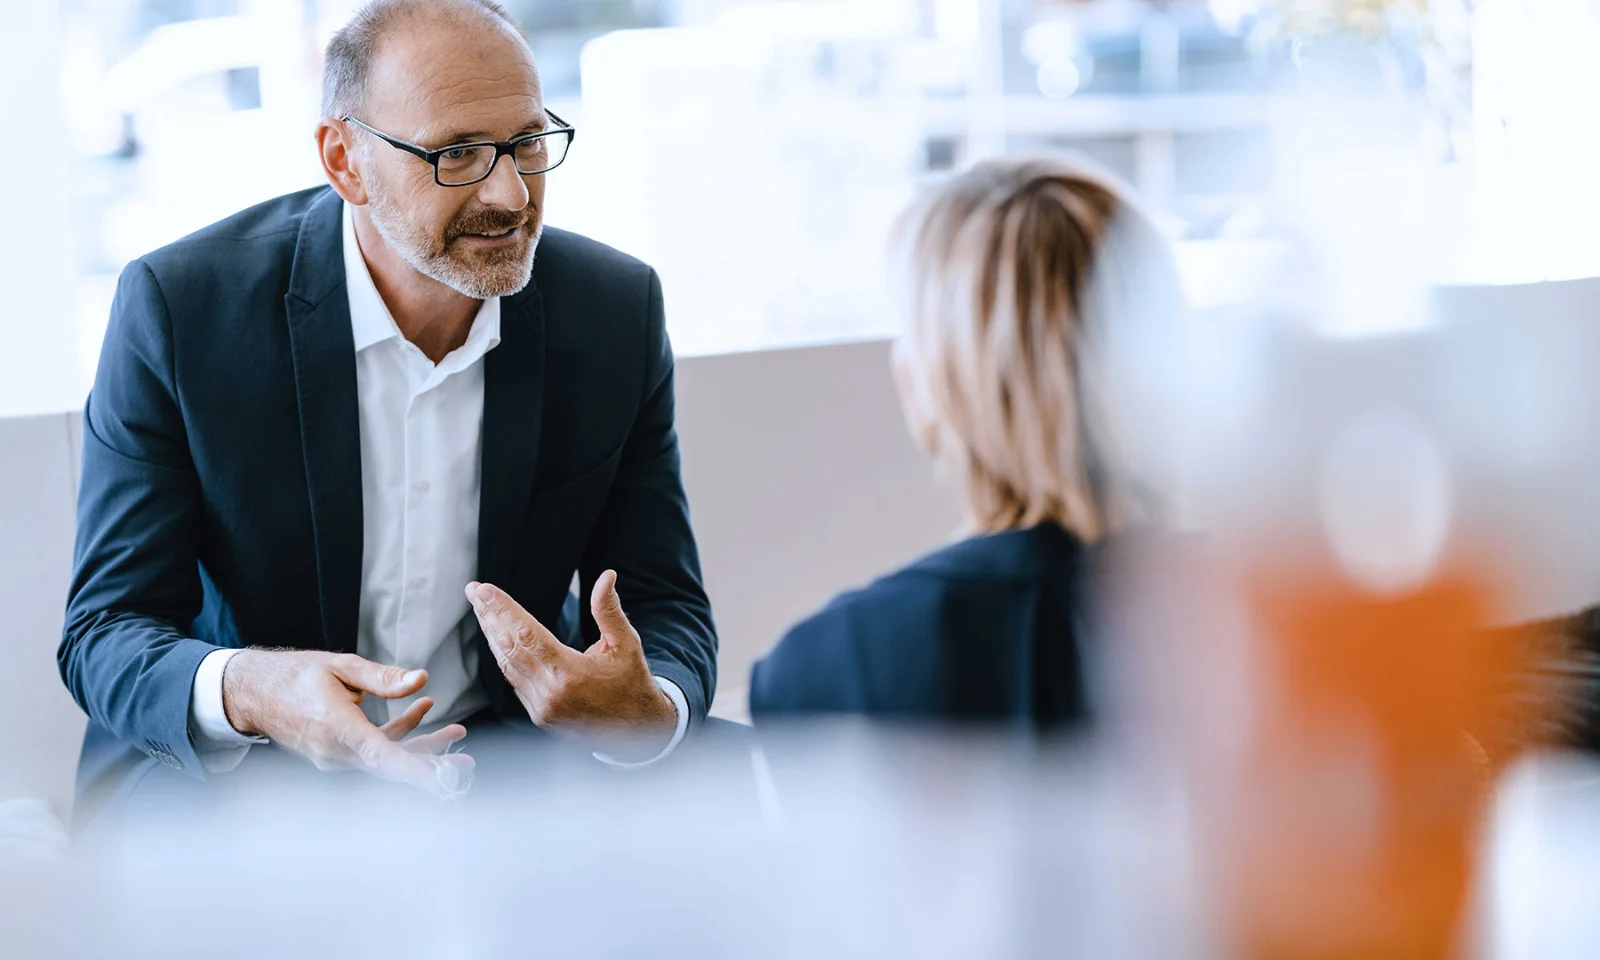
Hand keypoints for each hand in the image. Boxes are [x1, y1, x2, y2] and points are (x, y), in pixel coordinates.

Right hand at [222, 649, 473, 794]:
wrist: (254, 694)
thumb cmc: (295, 675)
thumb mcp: (340, 667)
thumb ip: (382, 677)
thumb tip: (421, 679)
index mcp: (337, 729)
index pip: (381, 756)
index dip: (414, 769)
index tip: (443, 779)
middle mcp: (337, 752)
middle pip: (392, 765)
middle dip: (433, 765)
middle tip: (468, 764)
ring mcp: (336, 758)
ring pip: (387, 759)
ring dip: (422, 747)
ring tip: (458, 731)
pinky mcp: (338, 755)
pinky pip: (375, 751)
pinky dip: (399, 735)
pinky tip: (421, 710)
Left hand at [465, 571, 677, 759]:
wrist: (638, 731)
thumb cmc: (632, 683)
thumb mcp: (626, 644)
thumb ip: (609, 610)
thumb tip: (606, 576)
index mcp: (569, 673)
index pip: (526, 634)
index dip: (503, 609)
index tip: (484, 590)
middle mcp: (549, 693)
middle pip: (509, 647)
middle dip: (489, 616)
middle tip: (474, 591)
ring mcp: (541, 708)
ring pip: (506, 665)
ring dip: (491, 635)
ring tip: (481, 609)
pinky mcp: (539, 716)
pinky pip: (514, 681)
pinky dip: (504, 657)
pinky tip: (497, 638)